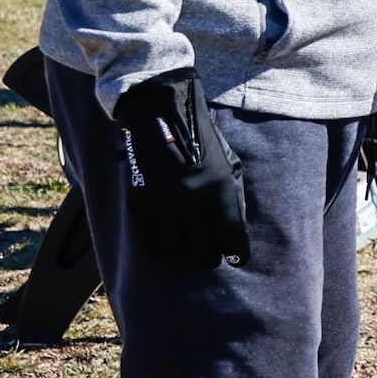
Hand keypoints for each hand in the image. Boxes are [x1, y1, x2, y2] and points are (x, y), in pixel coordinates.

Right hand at [110, 69, 248, 271]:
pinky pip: (149, 246)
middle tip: (207, 252)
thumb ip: (233, 202)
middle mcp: (194, 204)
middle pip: (204, 257)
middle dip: (208, 258)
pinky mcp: (139, 206)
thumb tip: (233, 241)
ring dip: (183, 258)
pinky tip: (164, 246)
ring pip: (176, 257)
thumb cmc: (203, 146)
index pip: (234, 243)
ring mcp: (164, 207)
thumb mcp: (230, 168)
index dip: (237, 254)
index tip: (235, 256)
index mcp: (221, 193)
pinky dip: (159, 252)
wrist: (161, 119)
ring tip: (185, 251)